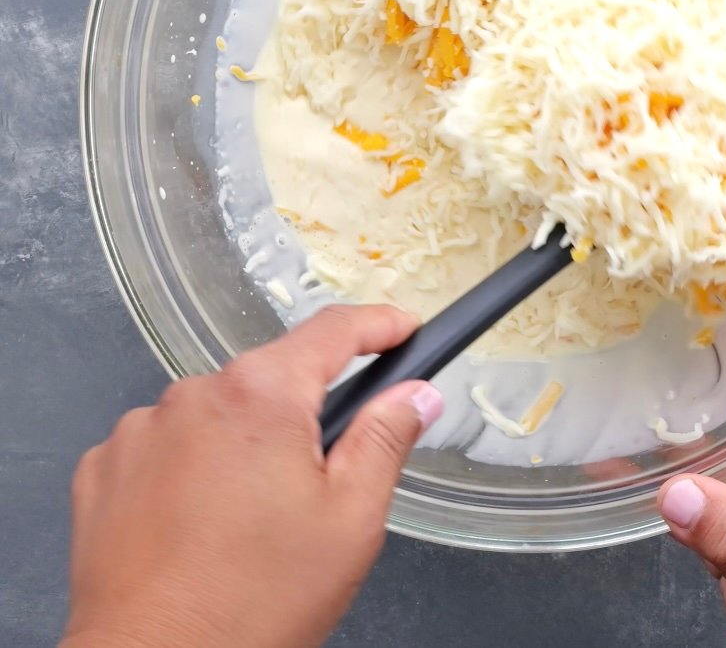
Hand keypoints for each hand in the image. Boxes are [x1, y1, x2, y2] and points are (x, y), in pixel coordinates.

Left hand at [63, 305, 442, 647]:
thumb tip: (414, 395)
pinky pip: (167, 444)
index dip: (379, 325)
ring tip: (252, 520)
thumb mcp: (350, 520)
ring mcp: (141, 430)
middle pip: (273, 378)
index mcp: (262, 395)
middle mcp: (195, 395)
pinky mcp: (105, 468)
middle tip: (322, 478)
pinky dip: (192, 468)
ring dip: (245, 443)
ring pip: (220, 413)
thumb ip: (385, 439)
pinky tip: (202, 523)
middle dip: (306, 413)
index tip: (402, 329)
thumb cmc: (250, 605)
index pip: (334, 330)